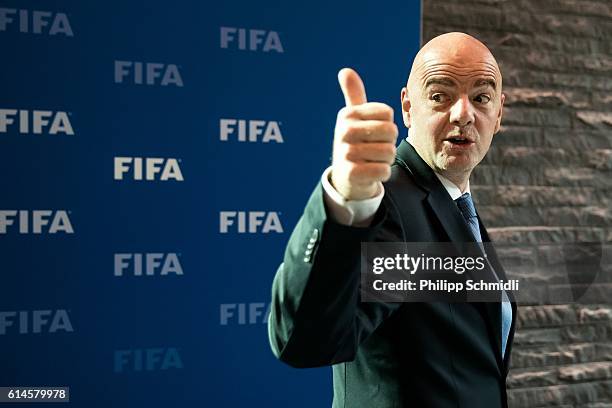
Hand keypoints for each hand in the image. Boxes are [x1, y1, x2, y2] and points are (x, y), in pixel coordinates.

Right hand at [331, 68, 397, 199]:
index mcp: (347, 115)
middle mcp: (344, 131)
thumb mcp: (353, 118)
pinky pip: (383, 170)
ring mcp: (347, 153)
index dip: (387, 125)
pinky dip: (382, 173)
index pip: (387, 113)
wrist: (345, 178)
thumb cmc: (354, 143)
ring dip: (386, 159)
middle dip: (389, 143)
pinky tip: (370, 173)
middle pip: (390, 131)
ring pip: (389, 152)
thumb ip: (353, 95)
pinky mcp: (352, 173)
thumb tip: (345, 70)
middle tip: (375, 149)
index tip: (373, 133)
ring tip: (372, 161)